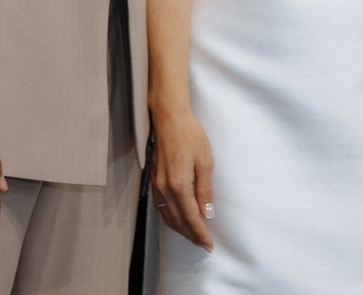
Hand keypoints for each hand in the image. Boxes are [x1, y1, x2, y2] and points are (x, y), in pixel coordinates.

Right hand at [148, 104, 214, 250]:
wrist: (169, 118)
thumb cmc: (190, 136)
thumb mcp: (205, 161)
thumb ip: (205, 190)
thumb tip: (207, 213)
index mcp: (179, 184)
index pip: (190, 217)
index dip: (200, 233)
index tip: (209, 244)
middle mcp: (164, 188)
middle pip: (177, 221)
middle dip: (191, 235)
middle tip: (204, 244)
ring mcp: (156, 184)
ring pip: (167, 216)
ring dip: (180, 229)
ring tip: (193, 236)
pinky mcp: (153, 179)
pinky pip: (160, 207)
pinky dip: (170, 218)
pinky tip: (177, 220)